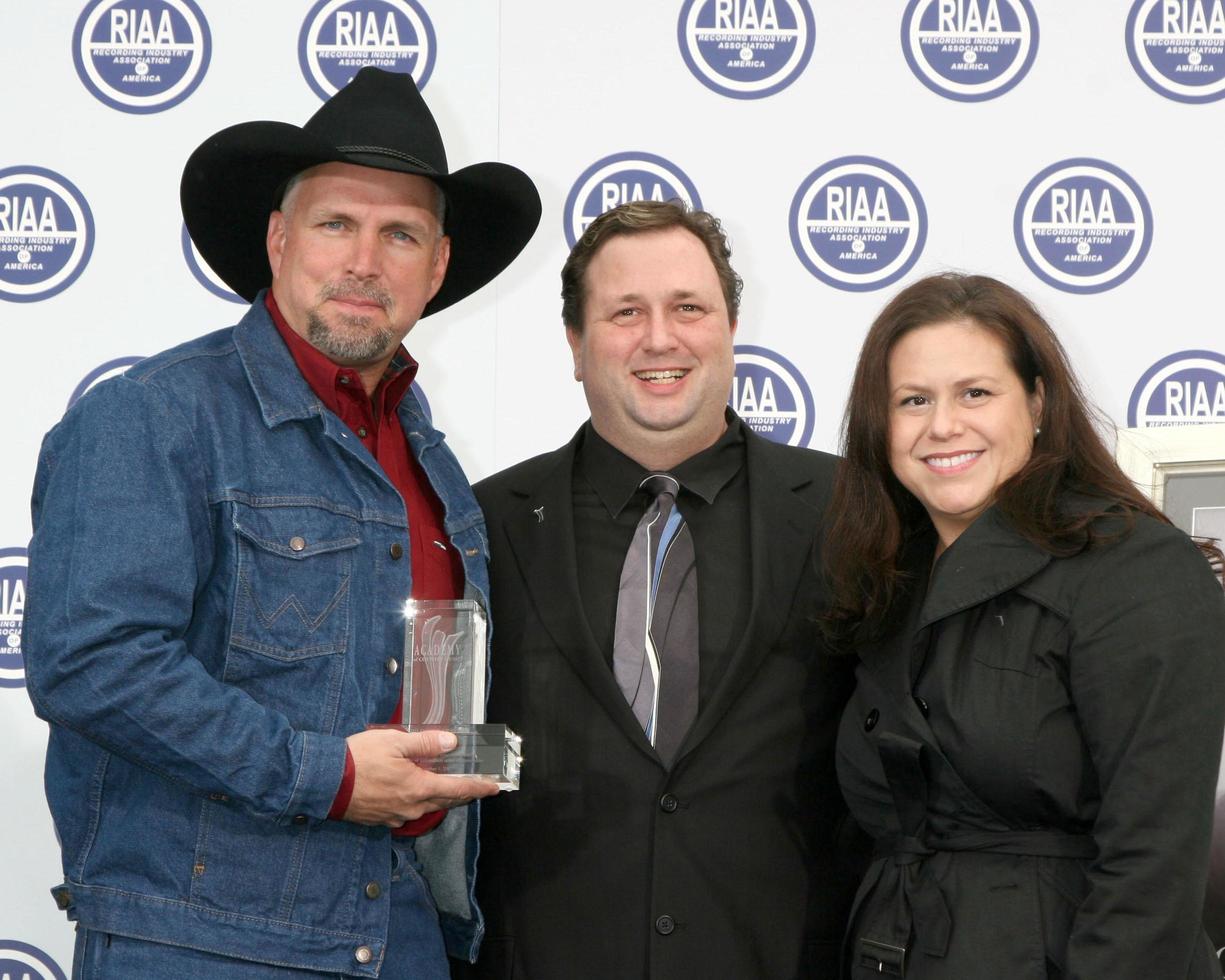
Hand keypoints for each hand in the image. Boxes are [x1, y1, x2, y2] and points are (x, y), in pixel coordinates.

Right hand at [341, 728, 499, 826]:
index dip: (479, 788)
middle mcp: (411, 807)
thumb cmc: (358, 760)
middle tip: (478, 788)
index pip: (458, 790)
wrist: (324, 783)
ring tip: (451, 789)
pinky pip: (408, 812)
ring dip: (442, 799)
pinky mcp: (381, 819)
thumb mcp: (394, 742)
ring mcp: (396, 815)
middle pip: (446, 802)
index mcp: (419, 788)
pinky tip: (417, 793)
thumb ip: (426, 743)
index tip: (495, 787)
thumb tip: (451, 743)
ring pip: (427, 808)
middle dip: (464, 795)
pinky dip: (420, 802)